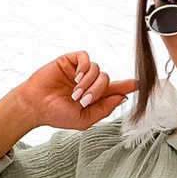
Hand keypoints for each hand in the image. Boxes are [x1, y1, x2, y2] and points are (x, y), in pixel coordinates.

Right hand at [17, 51, 136, 131]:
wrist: (35, 106)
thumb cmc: (56, 114)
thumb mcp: (84, 119)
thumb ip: (103, 109)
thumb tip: (121, 98)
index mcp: (93, 96)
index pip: (115, 89)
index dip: (128, 86)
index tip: (141, 84)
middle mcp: (88, 82)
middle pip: (107, 79)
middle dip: (98, 91)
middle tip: (83, 100)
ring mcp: (79, 71)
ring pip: (97, 69)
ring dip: (88, 83)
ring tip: (75, 93)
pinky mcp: (69, 61)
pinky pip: (85, 58)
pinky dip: (84, 68)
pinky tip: (76, 78)